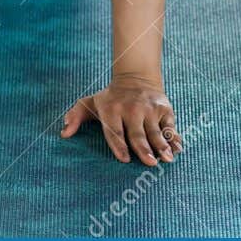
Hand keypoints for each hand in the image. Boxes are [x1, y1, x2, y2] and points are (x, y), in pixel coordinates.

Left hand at [60, 73, 181, 165]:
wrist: (136, 78)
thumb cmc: (110, 99)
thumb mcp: (90, 103)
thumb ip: (75, 117)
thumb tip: (63, 134)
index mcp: (111, 111)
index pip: (114, 131)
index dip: (119, 145)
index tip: (125, 159)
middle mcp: (131, 109)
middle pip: (137, 133)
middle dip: (143, 148)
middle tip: (149, 162)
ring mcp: (149, 109)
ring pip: (155, 131)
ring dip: (162, 145)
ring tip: (166, 158)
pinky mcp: (164, 109)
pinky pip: (169, 125)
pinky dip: (174, 137)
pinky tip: (177, 149)